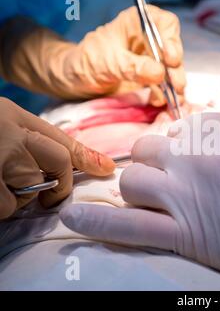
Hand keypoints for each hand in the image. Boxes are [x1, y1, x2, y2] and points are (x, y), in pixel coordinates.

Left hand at [0, 6, 185, 104]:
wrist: (75, 82)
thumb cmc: (86, 63)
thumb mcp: (106, 63)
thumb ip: (132, 67)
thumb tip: (159, 73)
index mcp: (136, 24)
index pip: (164, 24)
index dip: (172, 40)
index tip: (170, 58)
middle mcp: (148, 40)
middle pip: (173, 50)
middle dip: (175, 69)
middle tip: (175, 85)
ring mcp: (152, 60)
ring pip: (172, 70)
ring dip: (174, 86)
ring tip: (172, 100)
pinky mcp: (152, 79)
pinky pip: (166, 86)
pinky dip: (168, 96)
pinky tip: (163, 103)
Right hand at [0, 98, 114, 219]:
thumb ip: (26, 140)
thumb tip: (61, 164)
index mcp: (12, 115)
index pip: (60, 137)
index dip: (86, 157)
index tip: (107, 169)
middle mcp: (10, 130)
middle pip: (60, 160)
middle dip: (60, 185)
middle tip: (48, 200)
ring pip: (33, 187)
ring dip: (20, 197)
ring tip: (0, 187)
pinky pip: (8, 204)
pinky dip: (2, 206)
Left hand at [61, 113, 219, 289]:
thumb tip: (194, 142)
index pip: (176, 128)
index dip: (178, 146)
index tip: (186, 159)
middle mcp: (198, 155)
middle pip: (148, 151)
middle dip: (154, 165)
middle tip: (171, 183)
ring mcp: (188, 193)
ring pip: (134, 180)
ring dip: (141, 190)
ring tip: (159, 204)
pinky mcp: (186, 233)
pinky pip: (127, 224)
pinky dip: (98, 220)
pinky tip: (74, 217)